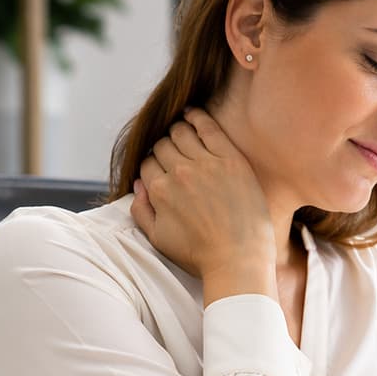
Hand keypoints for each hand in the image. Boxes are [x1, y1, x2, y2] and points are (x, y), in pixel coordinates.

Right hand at [132, 107, 276, 303]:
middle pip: (163, 145)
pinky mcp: (231, 160)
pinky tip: (193, 114)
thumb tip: (138, 185)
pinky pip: (209, 127)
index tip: (162, 167)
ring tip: (182, 131)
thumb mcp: (158, 239)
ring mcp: (206, 164)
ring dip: (178, 130)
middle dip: (164, 147)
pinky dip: (198, 116)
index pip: (148, 164)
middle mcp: (179, 173)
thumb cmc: (200, 256)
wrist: (238, 261)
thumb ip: (141, 211)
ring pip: (182, 132)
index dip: (153, 165)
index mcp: (159, 190)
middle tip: (174, 151)